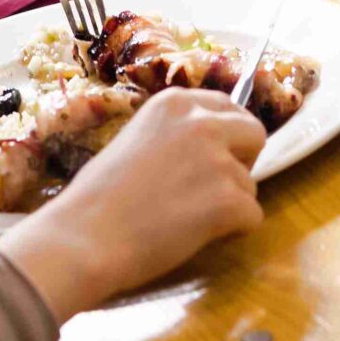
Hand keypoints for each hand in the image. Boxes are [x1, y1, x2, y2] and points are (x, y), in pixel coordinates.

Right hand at [0, 89, 266, 317]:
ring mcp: (219, 159)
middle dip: (242, 161)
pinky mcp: (229, 200)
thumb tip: (209, 148)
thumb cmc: (98, 197)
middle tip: (212, 190)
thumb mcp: (136, 140)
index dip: (227, 136)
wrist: (85, 237)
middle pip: (254, 134)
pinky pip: (252, 217)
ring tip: (184, 219)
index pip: (229, 106)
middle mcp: (202, 121)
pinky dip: (231, 232)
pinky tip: (194, 236)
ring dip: (228, 204)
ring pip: (250, 184)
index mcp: (175, 103)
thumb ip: (175, 136)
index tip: (215, 157)